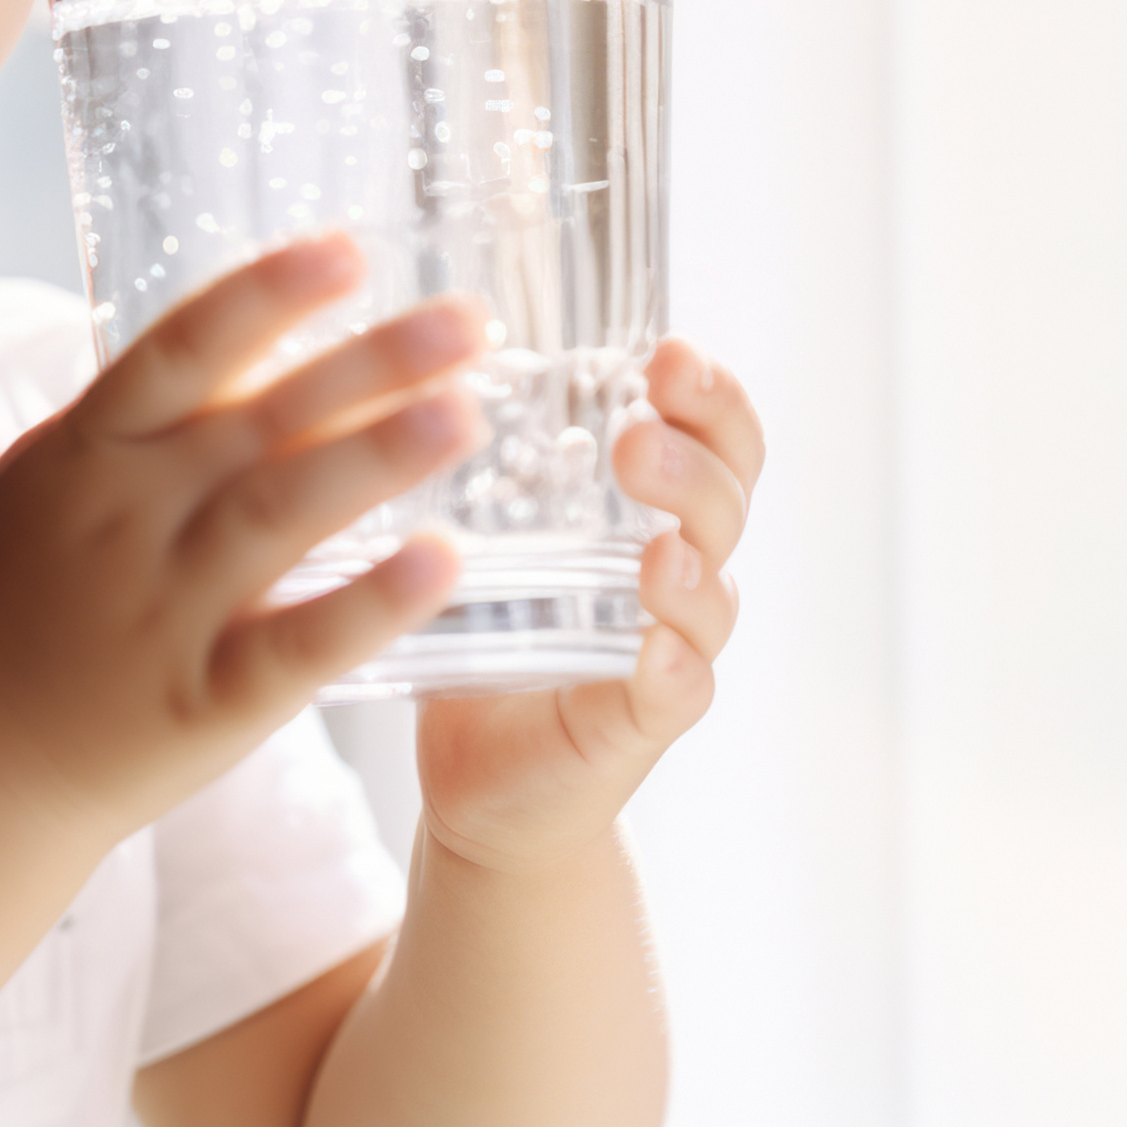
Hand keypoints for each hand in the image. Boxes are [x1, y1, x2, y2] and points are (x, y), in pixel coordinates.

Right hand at [0, 234, 485, 840]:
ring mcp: (161, 615)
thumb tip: (273, 334)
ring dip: (378, 458)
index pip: (181, 347)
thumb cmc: (31, 602)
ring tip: (465, 414)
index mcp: (85, 450)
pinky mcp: (203, 704)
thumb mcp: (56, 484)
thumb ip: (153, 418)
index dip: (267, 292)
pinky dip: (374, 603)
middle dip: (370, 363)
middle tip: (468, 322)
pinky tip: (445, 562)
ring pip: (280, 516)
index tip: (352, 249)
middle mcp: (122, 520)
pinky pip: (299, 646)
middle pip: (258, 422)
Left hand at [412, 339, 761, 874]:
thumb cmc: (489, 632)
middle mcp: (679, 570)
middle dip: (694, 460)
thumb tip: (399, 349)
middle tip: (637, 435)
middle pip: (726, 500)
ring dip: (690, 565)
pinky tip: (657, 652)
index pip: (715, 435)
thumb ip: (470, 456)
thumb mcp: (483, 530)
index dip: (709, 393)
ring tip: (660, 551)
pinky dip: (675, 671)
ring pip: (715, 596)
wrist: (483, 778)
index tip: (667, 351)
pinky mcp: (643, 722)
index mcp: (650, 509)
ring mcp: (671, 648)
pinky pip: (680, 692)